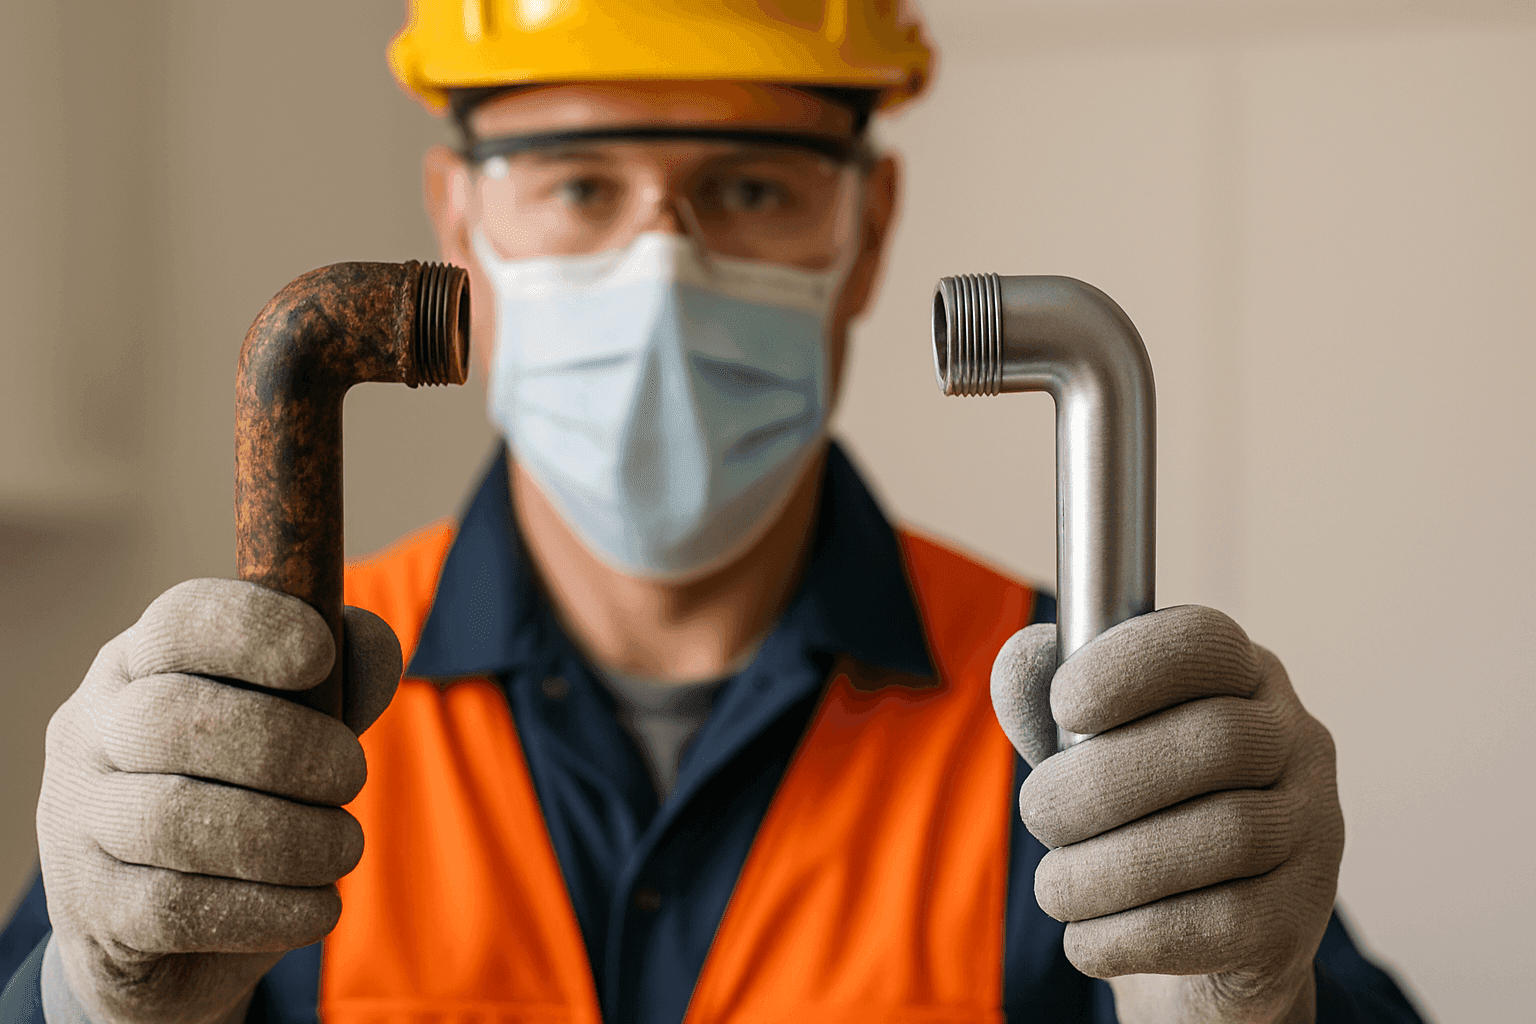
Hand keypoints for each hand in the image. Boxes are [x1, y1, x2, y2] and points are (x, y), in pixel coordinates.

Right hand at [37, 579, 401, 1023]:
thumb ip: (342, 681)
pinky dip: (269, 907)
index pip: (179, 620)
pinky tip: (320, 904)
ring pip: (175, 816)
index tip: (321, 654)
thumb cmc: (248, 796)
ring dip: (289, 835)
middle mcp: (92, 731)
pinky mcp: (93, 910)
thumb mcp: (296, 725)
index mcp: (142, 664)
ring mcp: (78, 821)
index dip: (253, 628)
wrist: (164, 939)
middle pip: (175, 716)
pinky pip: (177, 906)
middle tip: (352, 777)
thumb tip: (373, 645)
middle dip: (290, 747)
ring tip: (343, 846)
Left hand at [991, 606, 1343, 1023]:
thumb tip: (1022, 659)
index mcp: (1239, 676)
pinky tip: (1087, 936)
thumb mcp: (1082, 749)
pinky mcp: (1303, 918)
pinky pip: (1225, 923)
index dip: (1131, 666)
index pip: (1206, 642)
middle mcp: (1295, 741)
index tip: (1064, 705)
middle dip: (1101, 783)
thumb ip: (1044, 705)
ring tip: (1055, 887)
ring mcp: (1314, 829)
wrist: (1190, 941)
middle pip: (1215, 742)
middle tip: (1041, 814)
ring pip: (1224, 835)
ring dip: (1110, 868)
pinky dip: (1134, 933)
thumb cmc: (1130, 816)